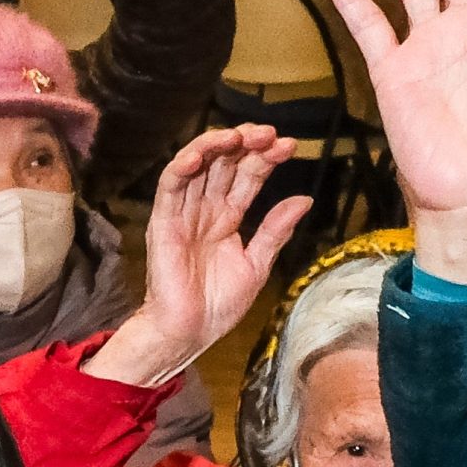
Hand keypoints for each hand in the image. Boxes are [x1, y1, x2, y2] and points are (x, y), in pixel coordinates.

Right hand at [89, 124, 309, 386]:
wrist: (189, 333)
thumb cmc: (218, 306)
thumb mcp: (258, 264)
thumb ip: (275, 231)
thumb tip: (304, 199)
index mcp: (228, 218)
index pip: (247, 176)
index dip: (267, 158)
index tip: (290, 146)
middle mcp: (205, 210)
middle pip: (225, 165)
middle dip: (246, 144)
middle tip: (269, 133)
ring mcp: (183, 215)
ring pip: (197, 168)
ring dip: (215, 145)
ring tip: (240, 135)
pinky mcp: (162, 224)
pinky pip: (169, 188)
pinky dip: (181, 167)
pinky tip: (200, 153)